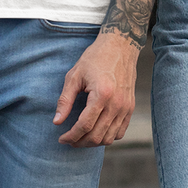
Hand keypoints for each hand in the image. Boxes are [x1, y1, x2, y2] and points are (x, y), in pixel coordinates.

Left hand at [53, 30, 138, 146]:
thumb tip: (56, 122)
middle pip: (97, 136)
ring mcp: (126, 107)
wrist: (120, 45)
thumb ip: (65, 100)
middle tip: (69, 139)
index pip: (84, 125)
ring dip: (93, 142)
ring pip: (109, 138)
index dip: (70, 136)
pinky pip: (120, 132)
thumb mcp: (74, 75)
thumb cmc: (95, 58)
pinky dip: (107, 137)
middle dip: (80, 142)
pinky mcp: (130, 107)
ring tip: (81, 137)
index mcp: (101, 94)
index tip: (61, 138)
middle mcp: (116, 103)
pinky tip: (96, 131)